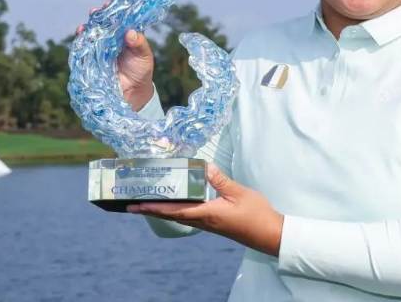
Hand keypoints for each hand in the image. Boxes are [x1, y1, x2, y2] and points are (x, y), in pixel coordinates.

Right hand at [76, 0, 155, 109]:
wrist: (131, 90)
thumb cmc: (140, 69)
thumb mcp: (144, 55)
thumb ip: (139, 44)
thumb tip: (130, 33)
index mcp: (126, 32)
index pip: (119, 16)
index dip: (114, 8)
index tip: (110, 4)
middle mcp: (112, 36)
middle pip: (103, 21)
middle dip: (98, 15)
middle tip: (95, 12)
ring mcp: (101, 45)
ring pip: (92, 32)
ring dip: (87, 27)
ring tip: (84, 26)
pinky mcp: (92, 56)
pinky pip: (85, 46)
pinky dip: (81, 40)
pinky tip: (80, 36)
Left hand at [127, 164, 284, 256]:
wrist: (268, 234)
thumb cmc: (255, 214)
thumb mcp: (239, 192)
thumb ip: (220, 180)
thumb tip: (204, 167)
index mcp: (207, 213)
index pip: (174, 210)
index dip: (154, 207)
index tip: (136, 205)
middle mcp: (203, 221)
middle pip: (172, 215)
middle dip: (151, 209)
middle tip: (132, 204)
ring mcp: (208, 223)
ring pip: (179, 216)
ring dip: (162, 210)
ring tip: (148, 203)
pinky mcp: (214, 223)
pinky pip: (189, 216)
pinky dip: (176, 210)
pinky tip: (175, 204)